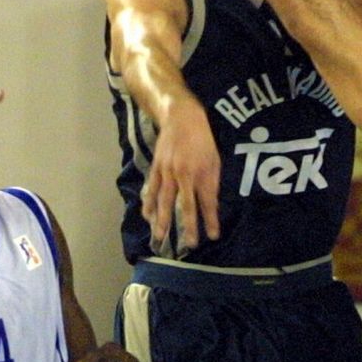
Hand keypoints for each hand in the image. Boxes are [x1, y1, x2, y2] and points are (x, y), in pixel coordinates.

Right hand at [141, 100, 220, 249]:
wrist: (181, 117)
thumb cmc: (202, 139)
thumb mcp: (214, 159)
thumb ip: (212, 182)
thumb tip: (211, 204)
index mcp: (201, 172)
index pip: (207, 202)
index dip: (210, 220)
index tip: (213, 236)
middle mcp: (183, 174)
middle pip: (184, 206)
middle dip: (187, 227)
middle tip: (188, 244)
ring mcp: (167, 172)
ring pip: (164, 200)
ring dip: (162, 220)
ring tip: (159, 237)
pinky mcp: (156, 168)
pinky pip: (151, 189)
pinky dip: (148, 203)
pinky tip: (147, 216)